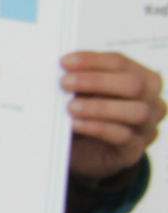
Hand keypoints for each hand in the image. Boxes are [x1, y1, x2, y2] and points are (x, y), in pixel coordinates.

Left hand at [64, 51, 164, 181]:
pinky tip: (76, 124)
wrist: (85, 152)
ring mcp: (146, 127)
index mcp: (141, 79)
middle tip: (65, 83)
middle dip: (97, 81)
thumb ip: (78, 80)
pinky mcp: (134, 150)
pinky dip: (97, 127)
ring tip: (70, 107)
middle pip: (134, 85)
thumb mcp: (82, 93)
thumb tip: (61, 68)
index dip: (93, 61)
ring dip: (100, 107)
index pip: (121, 63)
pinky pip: (123, 137)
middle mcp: (151, 101)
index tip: (64, 62)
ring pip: (136, 112)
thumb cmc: (86, 113)